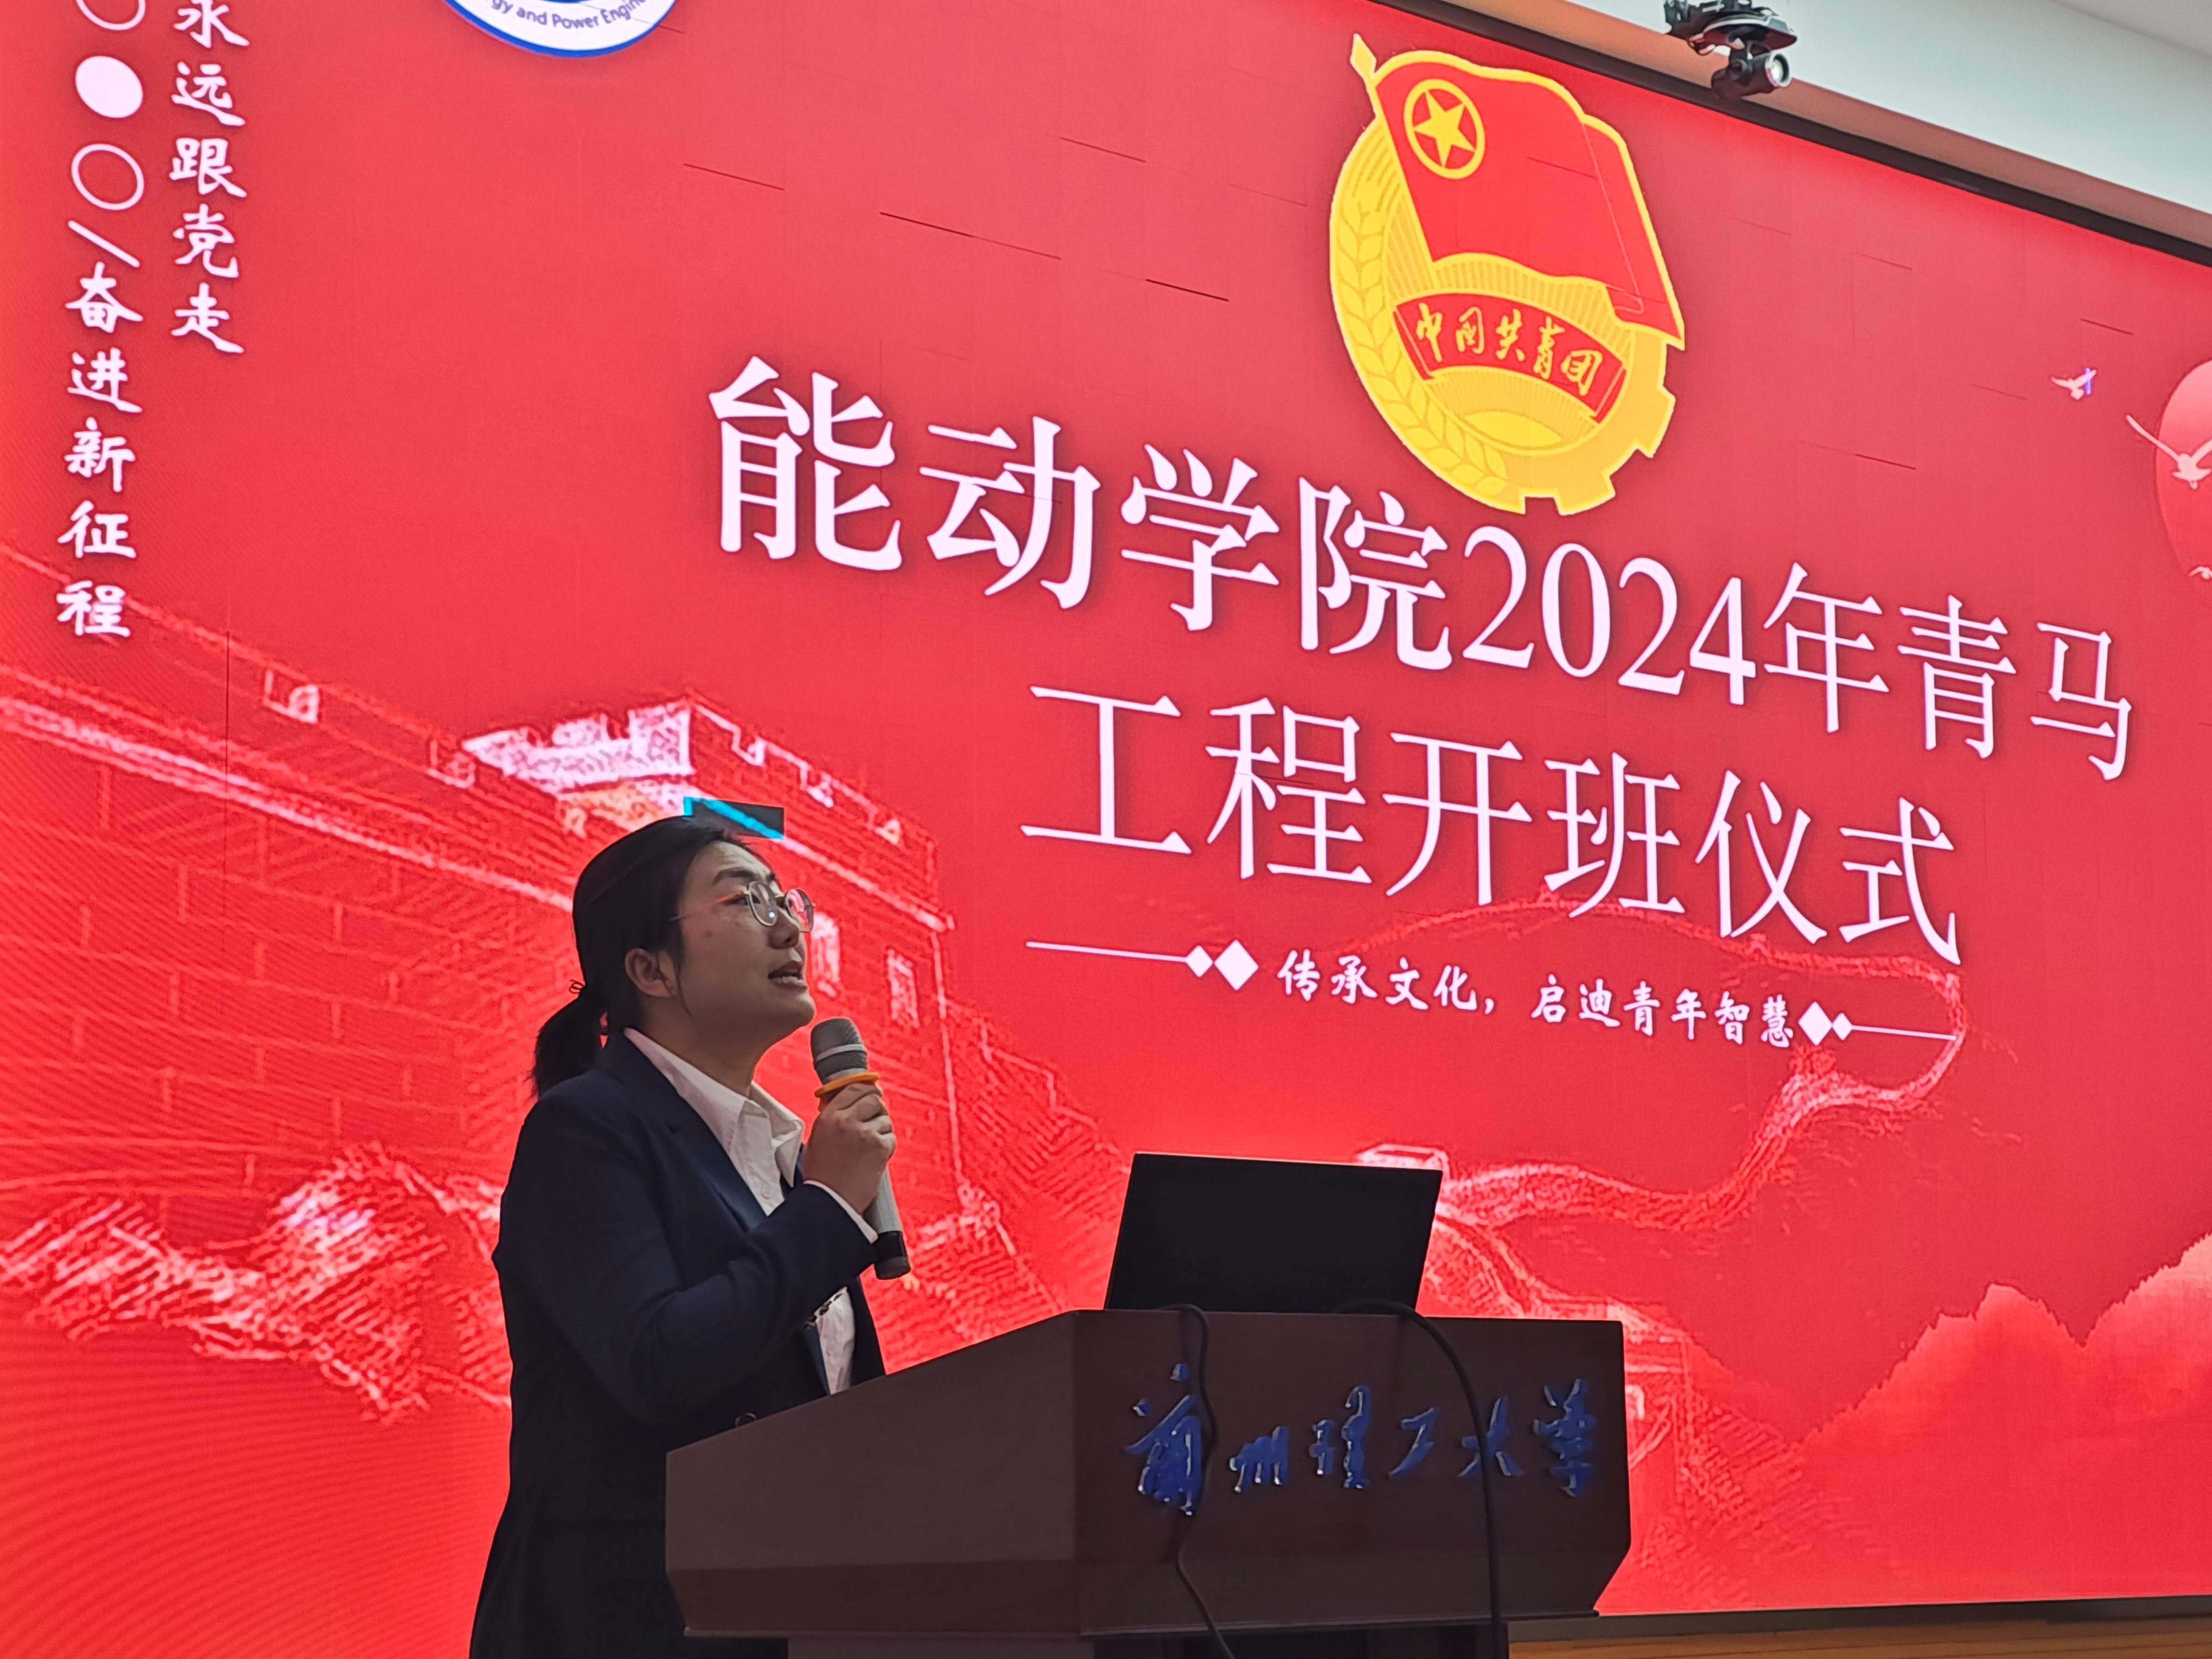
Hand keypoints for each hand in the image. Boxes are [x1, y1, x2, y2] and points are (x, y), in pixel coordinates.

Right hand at [804, 1081, 894, 1216]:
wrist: (830, 1201)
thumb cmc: (822, 1176)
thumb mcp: (817, 1139)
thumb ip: (834, 1119)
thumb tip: (854, 1104)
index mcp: (828, 1116)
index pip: (854, 1088)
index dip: (867, 1090)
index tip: (873, 1094)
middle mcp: (846, 1120)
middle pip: (874, 1099)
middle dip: (877, 1110)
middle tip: (875, 1121)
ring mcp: (863, 1133)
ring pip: (885, 1119)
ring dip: (882, 1131)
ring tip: (869, 1148)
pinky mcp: (878, 1147)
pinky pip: (891, 1138)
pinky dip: (887, 1147)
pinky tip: (874, 1158)